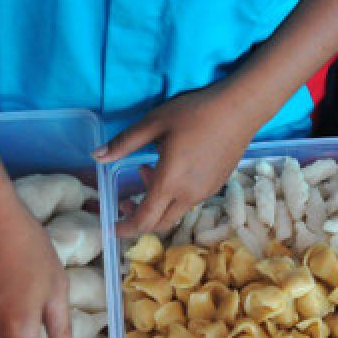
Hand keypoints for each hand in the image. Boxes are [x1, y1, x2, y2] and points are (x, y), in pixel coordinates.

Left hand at [94, 82, 261, 235]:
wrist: (240, 109)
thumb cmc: (195, 113)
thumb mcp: (154, 123)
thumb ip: (124, 143)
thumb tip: (96, 156)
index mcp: (170, 182)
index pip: (144, 220)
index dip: (125, 228)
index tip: (112, 227)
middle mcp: (188, 195)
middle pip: (160, 223)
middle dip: (139, 220)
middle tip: (124, 202)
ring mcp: (204, 193)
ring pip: (174, 212)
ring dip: (156, 203)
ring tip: (146, 171)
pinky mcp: (215, 186)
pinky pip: (188, 201)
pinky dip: (172, 196)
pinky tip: (171, 169)